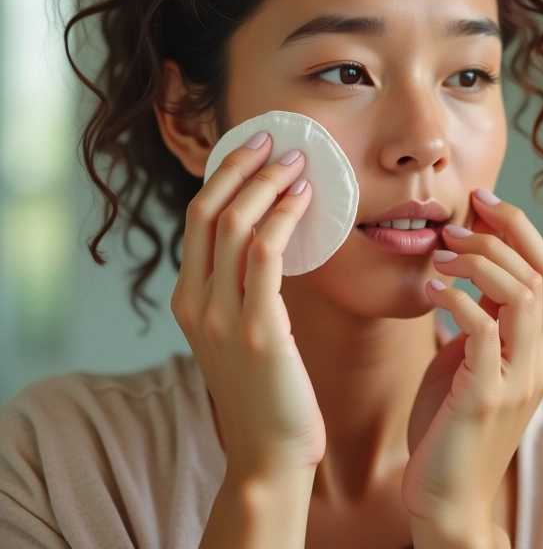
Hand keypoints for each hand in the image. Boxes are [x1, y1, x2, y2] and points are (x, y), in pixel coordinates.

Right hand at [171, 133, 325, 482]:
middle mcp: (195, 303)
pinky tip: (305, 199)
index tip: (251, 147)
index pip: (195, 219)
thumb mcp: (238, 332)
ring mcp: (221, 316)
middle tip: (272, 138)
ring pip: (235, 225)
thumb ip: (240, 289)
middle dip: (240, 166)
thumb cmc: (266, 389)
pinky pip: (266, 255)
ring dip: (267, 183)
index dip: (222, 176)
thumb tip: (267, 237)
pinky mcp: (258, 330)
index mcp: (187, 300)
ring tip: (297, 161)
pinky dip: (284, 217)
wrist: (270, 453)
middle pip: (208, 211)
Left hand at [402, 188, 542, 531]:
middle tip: (461, 219)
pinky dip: (459, 300)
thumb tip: (460, 279)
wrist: (447, 500)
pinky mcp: (486, 397)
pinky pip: (484, 332)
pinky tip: (433, 290)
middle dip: (503, 233)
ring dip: (482, 262)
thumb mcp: (465, 365)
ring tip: (444, 253)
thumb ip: (474, 326)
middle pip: (541, 273)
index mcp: (532, 349)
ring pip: (523, 295)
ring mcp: (516, 379)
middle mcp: (535, 359)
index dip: (518, 230)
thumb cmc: (449, 428)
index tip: (482, 202)